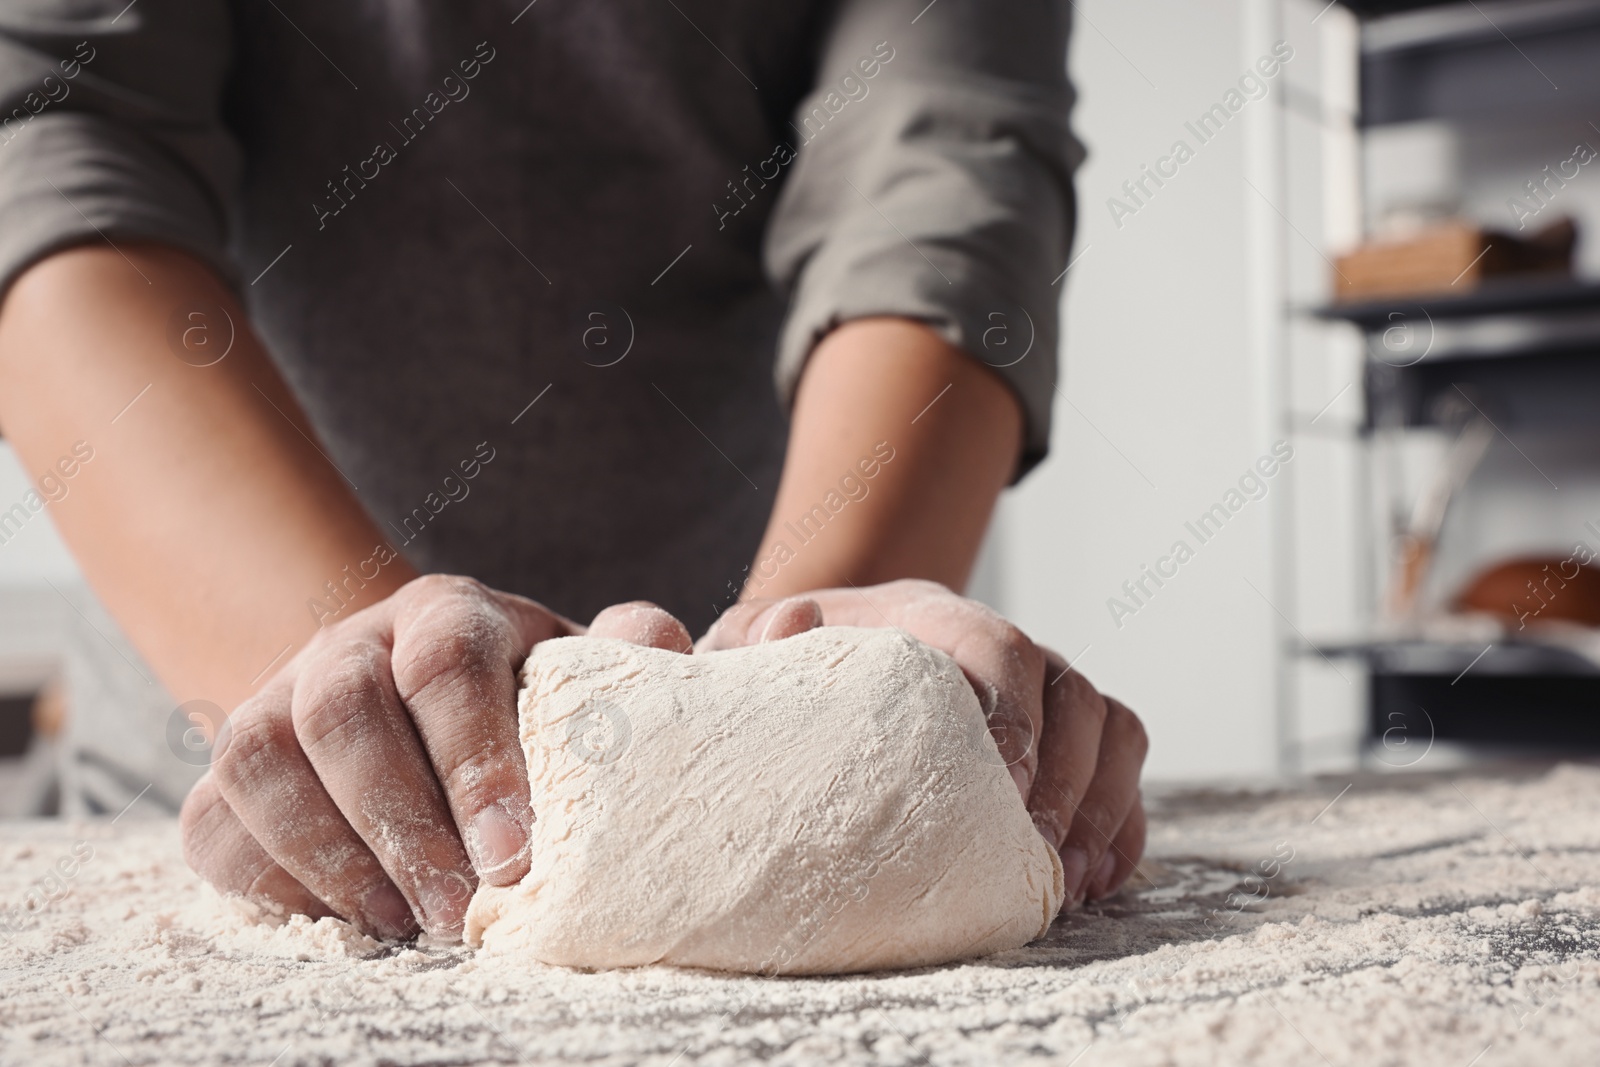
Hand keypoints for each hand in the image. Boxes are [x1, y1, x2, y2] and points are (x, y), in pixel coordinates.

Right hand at [179, 576, 691, 938]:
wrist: (418, 705)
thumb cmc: (523, 702)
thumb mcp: (580, 674)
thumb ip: (626, 657)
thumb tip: (662, 640)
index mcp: (446, 615)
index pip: (446, 665)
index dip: (475, 760)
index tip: (514, 855)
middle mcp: (349, 644)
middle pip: (344, 709)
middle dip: (401, 820)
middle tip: (459, 910)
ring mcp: (275, 699)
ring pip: (260, 757)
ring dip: (330, 852)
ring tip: (403, 922)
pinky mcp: (228, 772)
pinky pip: (214, 820)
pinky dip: (269, 878)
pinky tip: (344, 918)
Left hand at [700, 579, 1147, 905]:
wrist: (817, 664)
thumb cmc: (782, 674)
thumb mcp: (745, 649)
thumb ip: (743, 642)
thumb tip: (759, 625)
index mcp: (923, 617)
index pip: (994, 645)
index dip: (1011, 715)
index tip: (1002, 792)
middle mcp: (995, 643)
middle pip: (1068, 690)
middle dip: (1065, 779)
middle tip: (1036, 859)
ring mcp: (1036, 690)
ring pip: (1109, 725)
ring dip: (1099, 806)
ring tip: (1065, 884)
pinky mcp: (1061, 737)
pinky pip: (1122, 765)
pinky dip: (1118, 822)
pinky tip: (1092, 882)